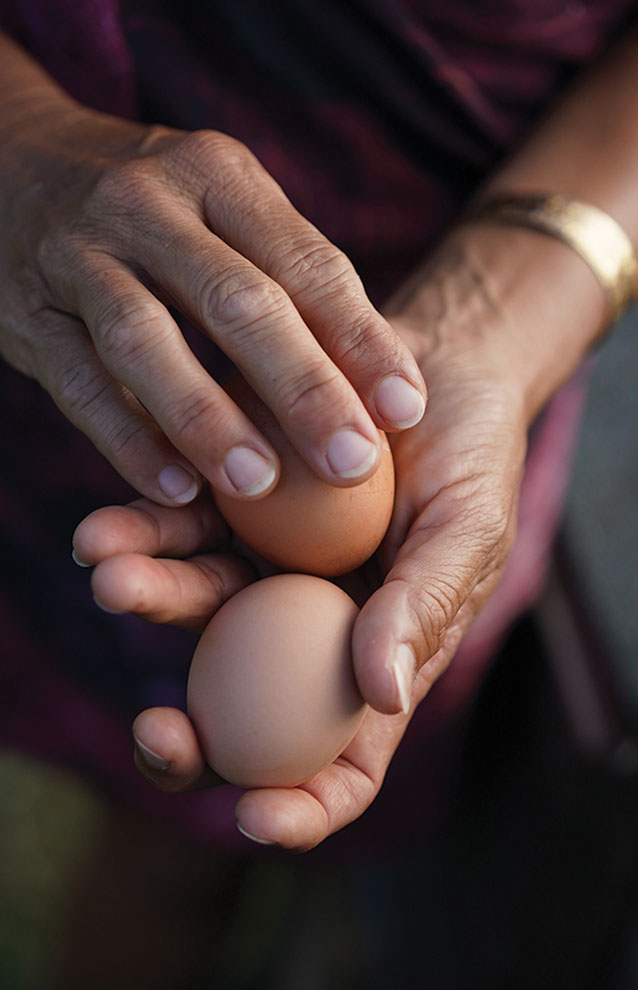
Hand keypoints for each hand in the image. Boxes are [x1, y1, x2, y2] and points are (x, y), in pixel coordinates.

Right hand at [0, 97, 425, 503]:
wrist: (11, 166)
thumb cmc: (156, 217)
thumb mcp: (222, 213)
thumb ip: (287, 282)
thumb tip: (378, 384)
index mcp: (222, 178)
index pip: (308, 263)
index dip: (361, 339)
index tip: (406, 410)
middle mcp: (150, 205)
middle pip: (237, 302)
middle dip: (302, 388)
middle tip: (352, 463)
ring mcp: (80, 254)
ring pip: (147, 341)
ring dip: (207, 420)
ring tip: (260, 484)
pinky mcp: (29, 311)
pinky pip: (81, 384)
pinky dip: (128, 440)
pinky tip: (173, 491)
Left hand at [73, 237, 529, 849]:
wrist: (426, 372)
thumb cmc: (471, 462)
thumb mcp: (468, 534)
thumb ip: (424, 608)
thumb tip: (378, 692)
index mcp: (373, 663)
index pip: (340, 767)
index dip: (302, 809)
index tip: (256, 819)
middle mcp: (305, 634)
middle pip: (239, 716)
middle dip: (190, 741)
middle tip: (158, 730)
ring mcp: (261, 573)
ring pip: (192, 613)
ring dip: (148, 602)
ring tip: (112, 572)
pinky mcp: (228, 512)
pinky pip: (177, 534)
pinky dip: (142, 533)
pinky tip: (110, 526)